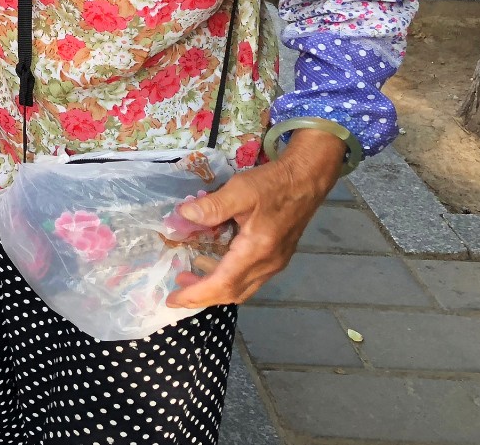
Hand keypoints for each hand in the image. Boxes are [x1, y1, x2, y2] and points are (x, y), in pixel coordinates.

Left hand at [166, 130, 347, 307]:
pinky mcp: (277, 257)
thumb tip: (183, 217)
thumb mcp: (240, 189)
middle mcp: (267, 264)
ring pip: (241, 288)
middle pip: (231, 293)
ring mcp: (274, 263)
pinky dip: (227, 279)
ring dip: (214, 289)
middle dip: (201, 297)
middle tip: (175, 293)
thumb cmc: (274, 184)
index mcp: (257, 250)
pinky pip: (249, 279)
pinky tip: (214, 264)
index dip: (196, 295)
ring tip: (188, 277)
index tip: (173, 299)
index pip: (223, 284)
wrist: (307, 180)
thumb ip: (212, 206)